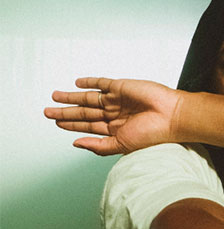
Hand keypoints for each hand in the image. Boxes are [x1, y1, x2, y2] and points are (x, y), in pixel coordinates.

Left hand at [43, 77, 182, 155]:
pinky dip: (89, 82)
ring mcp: (117, 99)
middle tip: (48, 111)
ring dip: (71, 97)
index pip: (87, 125)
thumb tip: (76, 144)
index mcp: (115, 129)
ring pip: (88, 98)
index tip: (56, 123)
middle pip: (84, 112)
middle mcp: (114, 114)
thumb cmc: (152, 134)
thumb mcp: (121, 146)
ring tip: (55, 96)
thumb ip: (98, 146)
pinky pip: (102, 83)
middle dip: (65, 112)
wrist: (171, 116)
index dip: (71, 124)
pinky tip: (77, 82)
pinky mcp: (121, 87)